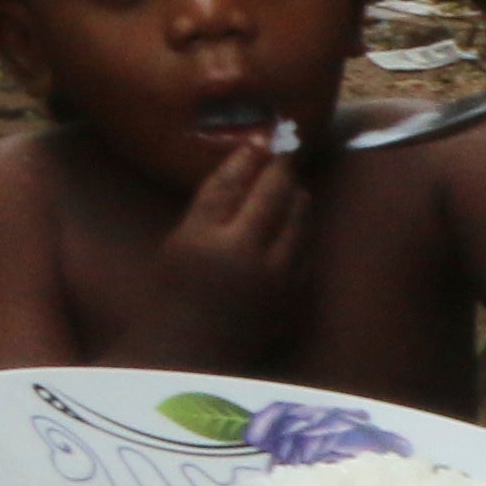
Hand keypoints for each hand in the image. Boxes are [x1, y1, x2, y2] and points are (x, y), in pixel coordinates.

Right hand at [150, 131, 314, 349]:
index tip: (258, 138)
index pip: (232, 184)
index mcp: (206, 239)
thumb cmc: (177, 288)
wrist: (194, 347)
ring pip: (298, 224)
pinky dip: (304, 233)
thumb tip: (247, 160)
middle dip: (280, 170)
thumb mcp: (181, 238)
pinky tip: (299, 224)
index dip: (248, 157)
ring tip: (294, 184)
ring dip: (298, 198)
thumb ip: (213, 201)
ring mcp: (275, 280)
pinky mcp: (294, 299)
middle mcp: (245, 256)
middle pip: (271, 198)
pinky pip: (308, 255)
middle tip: (284, 151)